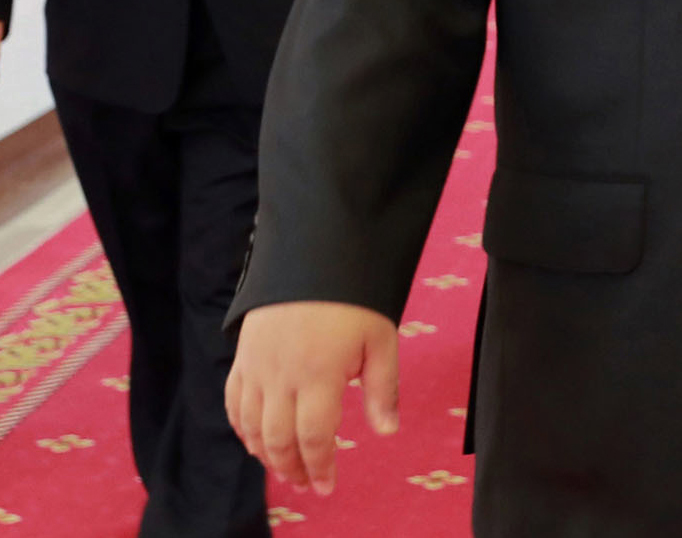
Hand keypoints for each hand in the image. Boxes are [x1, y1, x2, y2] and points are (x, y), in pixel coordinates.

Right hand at [226, 300, 400, 494]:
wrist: (314, 256)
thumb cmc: (355, 299)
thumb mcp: (382, 340)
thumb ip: (383, 390)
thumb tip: (387, 433)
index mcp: (319, 375)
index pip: (314, 437)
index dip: (319, 467)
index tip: (326, 486)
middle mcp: (282, 376)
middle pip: (278, 440)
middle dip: (292, 468)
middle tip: (307, 483)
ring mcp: (256, 367)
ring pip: (251, 426)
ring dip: (265, 454)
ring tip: (285, 468)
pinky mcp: (243, 357)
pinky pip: (234, 403)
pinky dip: (242, 428)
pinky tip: (255, 441)